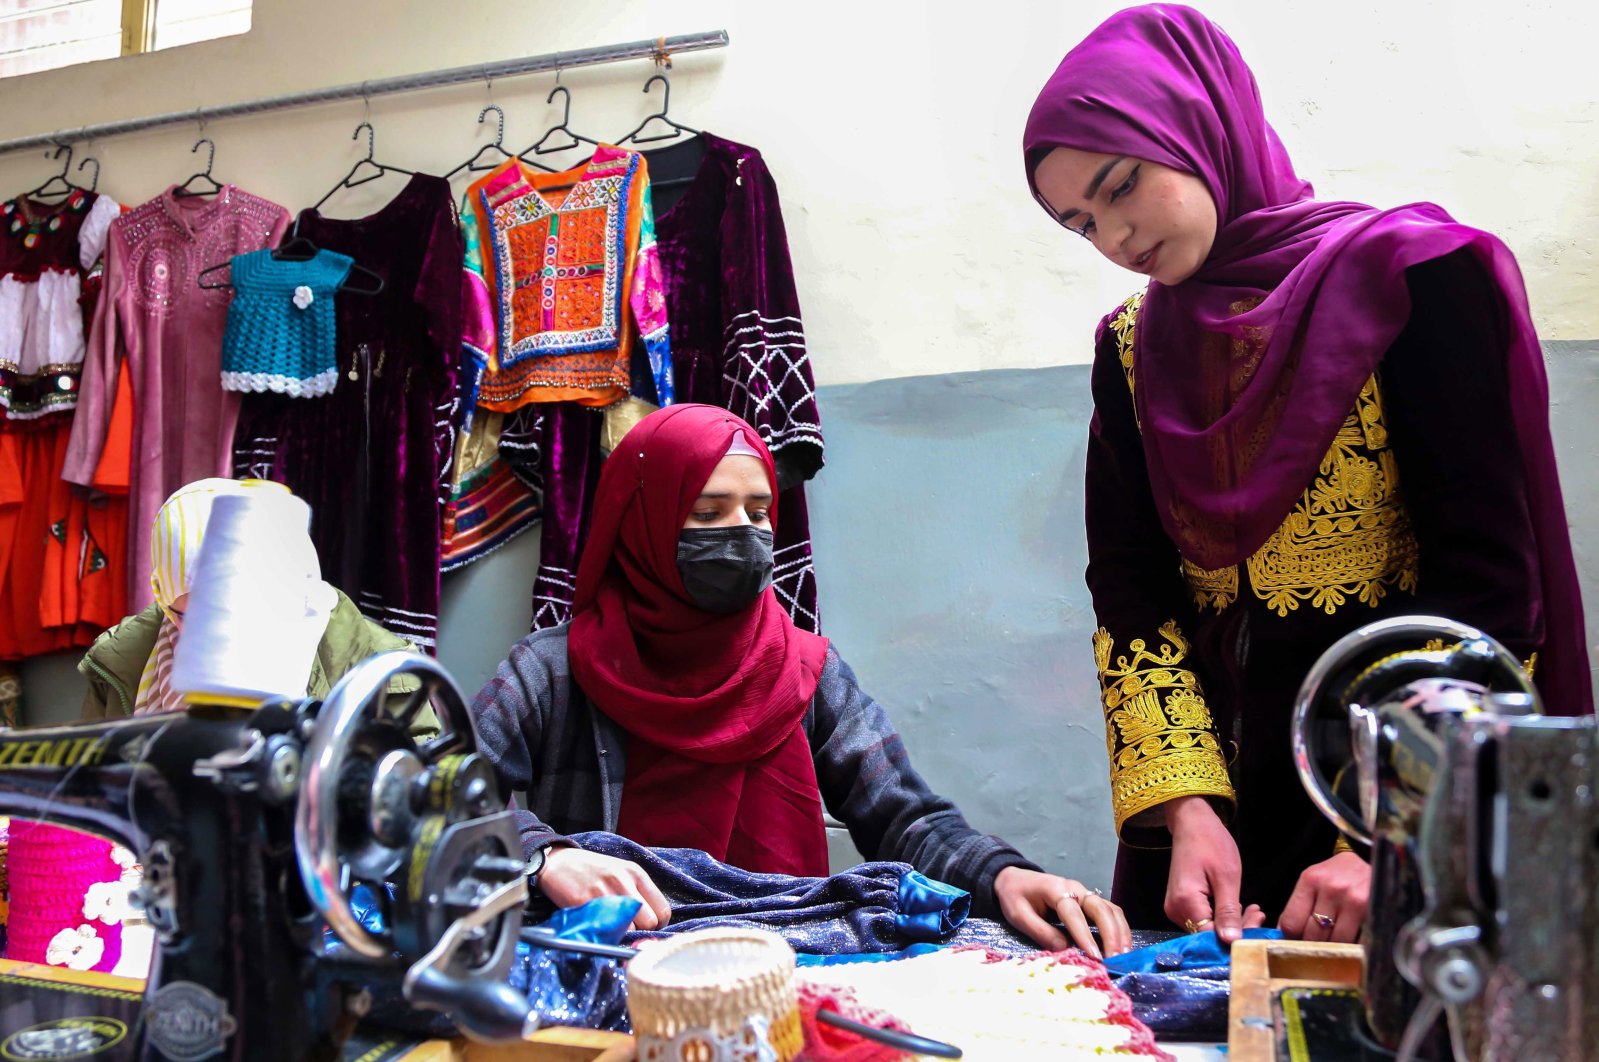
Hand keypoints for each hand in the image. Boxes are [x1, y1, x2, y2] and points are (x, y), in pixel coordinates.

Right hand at [536, 847, 672, 930]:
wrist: (558, 863)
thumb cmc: (592, 870)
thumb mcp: (621, 871)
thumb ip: (638, 891)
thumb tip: (654, 921)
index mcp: (636, 874)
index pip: (663, 910)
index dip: (657, 924)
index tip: (646, 926)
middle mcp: (624, 882)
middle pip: (650, 923)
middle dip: (641, 931)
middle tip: (628, 929)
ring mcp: (605, 894)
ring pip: (630, 930)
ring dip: (623, 934)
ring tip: (611, 926)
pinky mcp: (586, 905)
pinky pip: (606, 931)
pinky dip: (605, 935)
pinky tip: (599, 926)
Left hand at [993, 866, 1131, 958]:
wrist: (1015, 879)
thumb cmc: (1016, 897)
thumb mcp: (1018, 915)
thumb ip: (1040, 931)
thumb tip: (1064, 949)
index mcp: (1055, 889)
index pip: (1074, 913)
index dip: (1085, 935)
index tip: (1094, 957)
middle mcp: (1075, 889)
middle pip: (1100, 908)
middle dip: (1111, 934)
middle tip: (1115, 959)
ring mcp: (1085, 894)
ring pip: (1110, 910)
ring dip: (1120, 932)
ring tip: (1124, 956)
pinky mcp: (1090, 902)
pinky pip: (1110, 913)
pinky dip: (1120, 929)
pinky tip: (1122, 947)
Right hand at [1164, 796, 1266, 943]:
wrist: (1191, 822)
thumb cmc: (1211, 842)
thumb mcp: (1227, 876)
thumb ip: (1229, 911)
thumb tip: (1231, 942)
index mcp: (1185, 902)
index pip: (1211, 937)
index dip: (1236, 937)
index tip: (1259, 926)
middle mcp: (1175, 910)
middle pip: (1208, 934)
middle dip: (1237, 930)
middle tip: (1260, 915)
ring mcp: (1175, 907)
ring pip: (1206, 928)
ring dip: (1231, 923)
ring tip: (1253, 910)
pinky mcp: (1180, 904)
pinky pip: (1202, 919)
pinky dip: (1221, 916)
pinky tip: (1238, 908)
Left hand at [1278, 852, 1369, 943]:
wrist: (1378, 861)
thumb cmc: (1341, 874)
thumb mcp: (1315, 880)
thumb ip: (1299, 905)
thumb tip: (1284, 935)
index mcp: (1310, 880)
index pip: (1291, 922)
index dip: (1291, 938)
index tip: (1295, 942)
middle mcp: (1331, 889)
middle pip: (1312, 936)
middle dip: (1313, 945)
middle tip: (1318, 944)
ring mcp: (1354, 900)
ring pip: (1336, 942)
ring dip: (1335, 947)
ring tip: (1337, 940)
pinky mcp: (1374, 912)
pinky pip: (1359, 943)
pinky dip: (1354, 947)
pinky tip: (1354, 939)